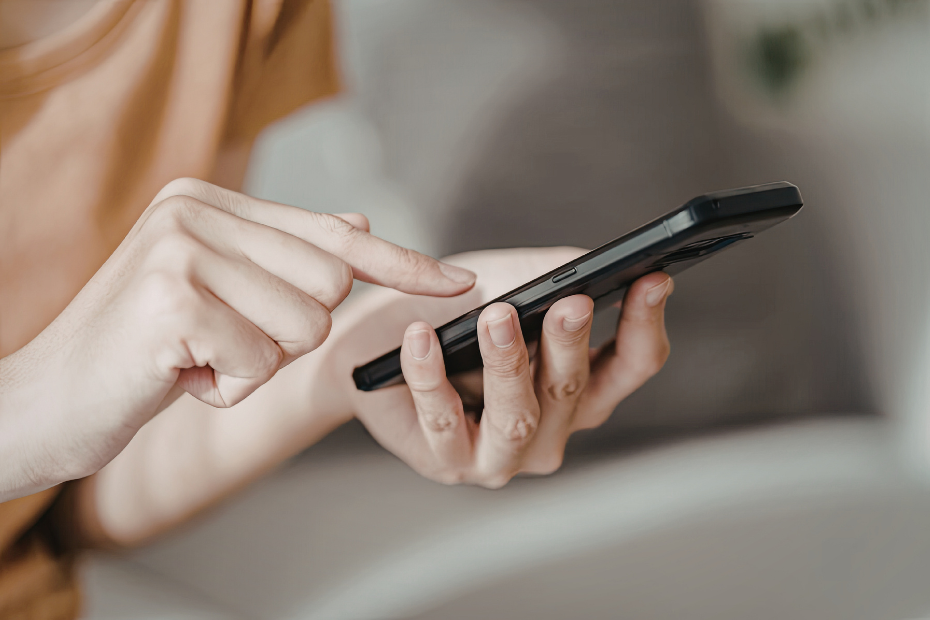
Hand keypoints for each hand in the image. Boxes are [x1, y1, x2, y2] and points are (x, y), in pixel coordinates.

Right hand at [0, 178, 474, 499]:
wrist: (44, 399)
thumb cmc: (141, 351)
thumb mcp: (214, 293)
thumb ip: (284, 256)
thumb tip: (360, 221)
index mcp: (210, 203)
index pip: (336, 233)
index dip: (405, 263)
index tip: (461, 282)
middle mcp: (195, 213)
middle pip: (330, 287)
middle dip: (287, 334)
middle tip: (221, 340)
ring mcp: (181, 252)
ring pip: (303, 329)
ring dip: (256, 365)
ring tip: (195, 358)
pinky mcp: (172, 304)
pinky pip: (260, 365)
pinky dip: (227, 389)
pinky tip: (177, 378)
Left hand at [317, 247, 671, 487]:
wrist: (377, 344)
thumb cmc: (453, 314)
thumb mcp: (507, 284)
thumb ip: (550, 277)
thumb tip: (588, 268)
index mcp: (580, 392)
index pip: (632, 366)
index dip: (645, 325)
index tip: (652, 279)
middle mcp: (551, 432)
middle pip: (573, 391)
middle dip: (570, 343)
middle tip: (570, 303)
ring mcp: (501, 456)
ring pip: (517, 416)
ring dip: (507, 364)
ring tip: (496, 316)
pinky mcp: (447, 461)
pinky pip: (444, 419)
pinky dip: (431, 375)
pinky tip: (421, 337)